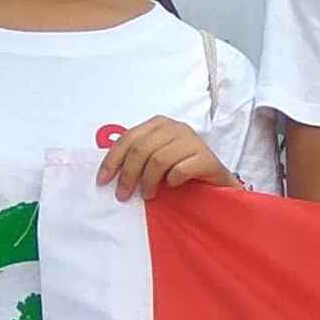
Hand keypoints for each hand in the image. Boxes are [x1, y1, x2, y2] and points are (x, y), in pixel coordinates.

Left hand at [98, 115, 234, 200]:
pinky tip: (172, 187)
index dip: (112, 161)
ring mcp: (193, 141)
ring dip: (148, 182)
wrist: (216, 183)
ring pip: (159, 160)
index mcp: (159, 124)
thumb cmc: (182, 171)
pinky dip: (172, 181)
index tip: (103, 181)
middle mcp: (176, 127)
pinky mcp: (206, 157)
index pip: (128, 138)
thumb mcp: (156, 159)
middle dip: (128, 175)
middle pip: (141, 149)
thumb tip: (108, 172)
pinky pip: (180, 170)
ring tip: (148, 195)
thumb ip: (137, 157)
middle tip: (123, 195)